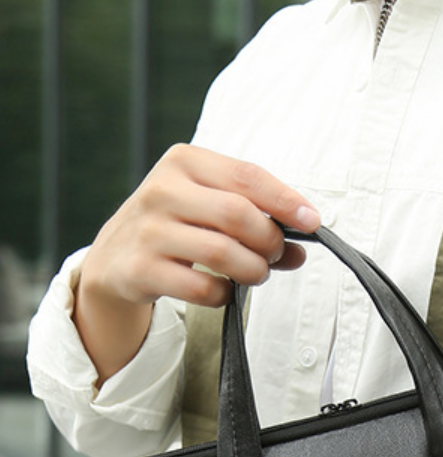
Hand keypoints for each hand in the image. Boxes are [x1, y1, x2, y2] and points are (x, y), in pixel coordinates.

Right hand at [75, 144, 319, 382]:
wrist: (116, 256)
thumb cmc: (176, 226)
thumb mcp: (209, 205)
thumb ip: (256, 219)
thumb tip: (302, 248)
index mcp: (184, 162)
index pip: (247, 176)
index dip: (286, 201)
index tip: (312, 221)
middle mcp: (162, 190)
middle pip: (238, 214)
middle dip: (269, 240)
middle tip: (275, 254)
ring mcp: (149, 230)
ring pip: (222, 252)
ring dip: (252, 270)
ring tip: (255, 273)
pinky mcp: (141, 269)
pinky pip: (202, 288)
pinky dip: (225, 295)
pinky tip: (224, 291)